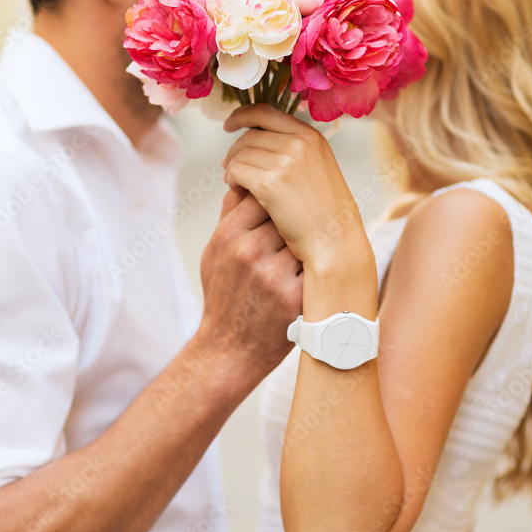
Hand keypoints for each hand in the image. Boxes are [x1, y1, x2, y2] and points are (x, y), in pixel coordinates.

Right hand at [197, 186, 302, 391]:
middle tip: (303, 223)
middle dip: (297, 217)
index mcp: (228, 236)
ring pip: (306, 236)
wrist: (229, 350)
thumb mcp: (213, 254)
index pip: (262, 194)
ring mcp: (273, 274)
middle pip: (288, 213)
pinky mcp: (294, 295)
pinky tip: (316, 271)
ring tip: (309, 247)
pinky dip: (317, 265)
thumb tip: (248, 180)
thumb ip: (229, 216)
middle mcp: (249, 251)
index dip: (278, 198)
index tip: (284, 206)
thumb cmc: (223, 297)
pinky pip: (315, 265)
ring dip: (310, 239)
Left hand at [222, 104, 370, 268]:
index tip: (230, 124)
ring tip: (235, 182)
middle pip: (249, 135)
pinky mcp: (271, 184)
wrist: (334, 241)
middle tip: (228, 167)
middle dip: (234, 150)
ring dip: (232, 167)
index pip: (267, 112)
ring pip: (240, 154)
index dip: (243, 115)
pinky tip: (237, 190)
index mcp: (311, 136)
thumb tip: (260, 139)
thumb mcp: (318, 168)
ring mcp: (286, 162)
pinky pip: (237, 172)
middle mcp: (299, 143)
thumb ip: (296, 150)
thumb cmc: (325, 213)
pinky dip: (232, 180)